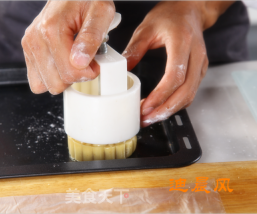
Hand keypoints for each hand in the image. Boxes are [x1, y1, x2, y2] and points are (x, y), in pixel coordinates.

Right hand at [22, 1, 114, 93]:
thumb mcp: (100, 12)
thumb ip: (91, 37)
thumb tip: (79, 63)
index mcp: (51, 29)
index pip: (69, 72)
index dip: (89, 72)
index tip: (95, 62)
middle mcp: (35, 39)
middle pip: (56, 83)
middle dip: (75, 77)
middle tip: (86, 61)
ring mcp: (29, 46)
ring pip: (45, 85)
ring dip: (63, 78)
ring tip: (73, 61)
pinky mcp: (28, 51)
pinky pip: (38, 80)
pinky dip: (52, 76)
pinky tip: (62, 63)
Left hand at [122, 1, 233, 126]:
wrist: (190, 10)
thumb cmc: (171, 15)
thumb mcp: (146, 28)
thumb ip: (134, 50)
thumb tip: (122, 72)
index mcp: (182, 42)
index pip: (175, 76)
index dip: (160, 95)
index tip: (146, 106)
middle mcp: (196, 55)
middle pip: (185, 92)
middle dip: (165, 110)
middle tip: (146, 119)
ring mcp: (201, 64)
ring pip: (189, 95)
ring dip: (170, 110)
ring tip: (150, 117)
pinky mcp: (199, 71)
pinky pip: (190, 92)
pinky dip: (175, 104)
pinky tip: (161, 108)